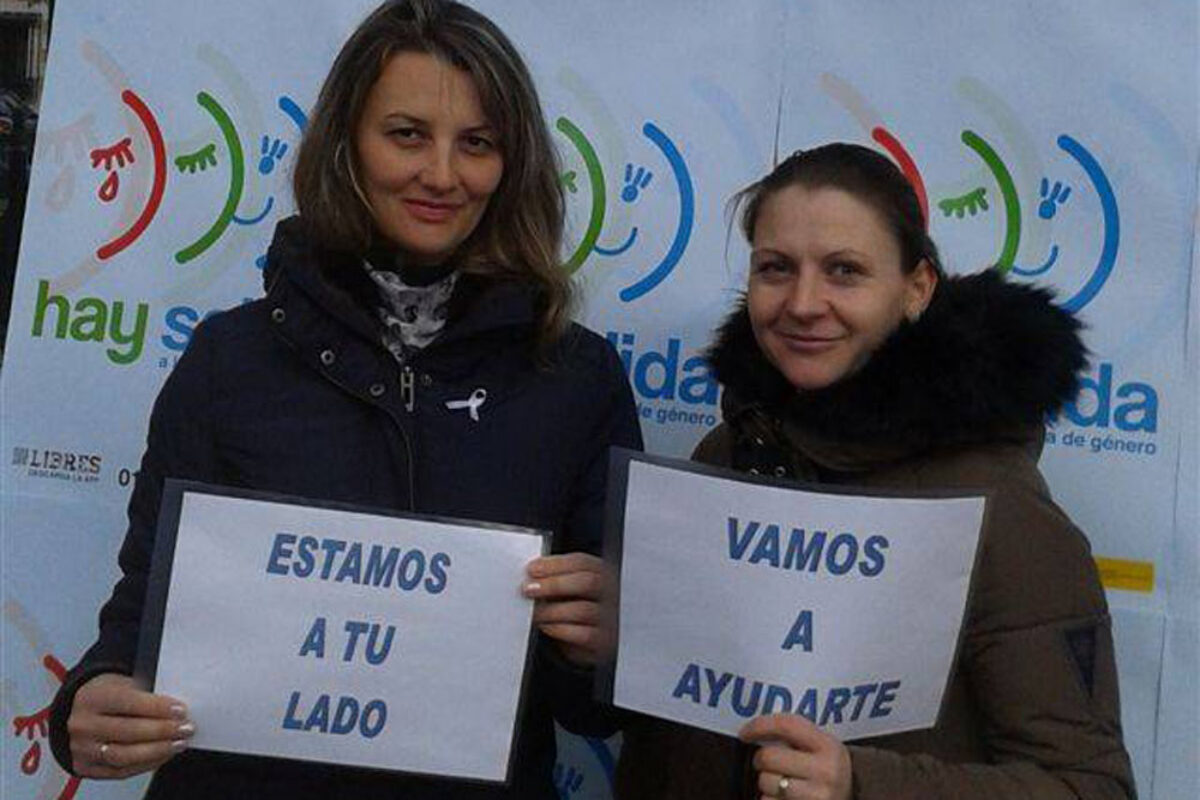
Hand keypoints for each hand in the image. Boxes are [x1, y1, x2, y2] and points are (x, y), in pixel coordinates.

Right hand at [67, 673, 193, 778]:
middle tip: (186, 728)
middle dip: (162, 731)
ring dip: (157, 750)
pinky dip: (146, 764)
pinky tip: (164, 755)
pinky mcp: (85, 767)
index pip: (127, 703)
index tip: (180, 710)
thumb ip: (148, 694)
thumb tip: (178, 709)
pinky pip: (119, 771)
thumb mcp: (124, 682)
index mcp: (92, 698)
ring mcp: (81, 749)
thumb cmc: (109, 694)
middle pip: (127, 731)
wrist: (82, 709)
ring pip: (123, 756)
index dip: (157, 708)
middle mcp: (82, 725)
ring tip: (179, 743)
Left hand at [523, 553, 615, 666]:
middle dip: (554, 584)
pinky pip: (583, 634)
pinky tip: (546, 627)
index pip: (581, 562)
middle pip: (587, 582)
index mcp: (598, 573)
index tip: (532, 569)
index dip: (555, 564)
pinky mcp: (602, 640)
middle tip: (528, 589)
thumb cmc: (571, 608)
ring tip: (534, 613)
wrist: (582, 642)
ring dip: (552, 610)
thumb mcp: (565, 589)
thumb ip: (552, 578)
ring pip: (583, 610)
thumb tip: (530, 576)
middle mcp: (608, 593)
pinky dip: (559, 629)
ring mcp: (608, 617)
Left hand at [739, 713, 852, 799]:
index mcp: (828, 746)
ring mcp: (816, 797)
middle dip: (762, 759)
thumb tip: (754, 730)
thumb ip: (796, 735)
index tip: (745, 733)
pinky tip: (783, 797)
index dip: (759, 725)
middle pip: (768, 757)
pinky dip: (769, 799)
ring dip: (766, 782)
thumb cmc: (826, 768)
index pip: (786, 725)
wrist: (849, 799)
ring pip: (765, 782)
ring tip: (781, 782)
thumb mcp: (822, 746)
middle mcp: (825, 772)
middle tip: (769, 763)